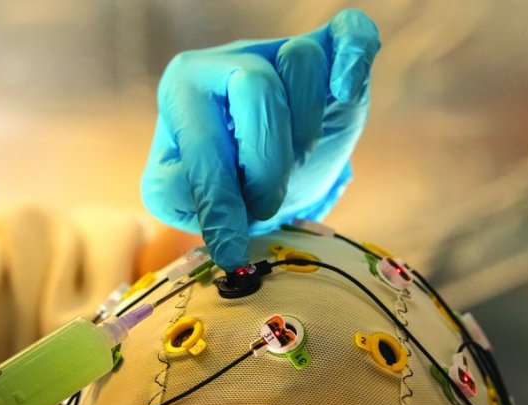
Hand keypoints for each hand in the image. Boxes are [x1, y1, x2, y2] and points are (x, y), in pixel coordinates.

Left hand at [141, 8, 379, 269]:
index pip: (205, 140)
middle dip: (268, 165)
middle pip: (258, 91)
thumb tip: (188, 193)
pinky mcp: (329, 50)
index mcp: (184, 90)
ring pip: (300, 64)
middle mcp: (229, 60)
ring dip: (307, 129)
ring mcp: (281, 50)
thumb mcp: (185, 195)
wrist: (270, 168)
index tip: (231, 250)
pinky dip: (353, 56)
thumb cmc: (225, 179)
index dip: (221, 201)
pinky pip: (348, 32)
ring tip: (297, 161)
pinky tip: (346, 91)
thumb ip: (175, 194)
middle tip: (269, 206)